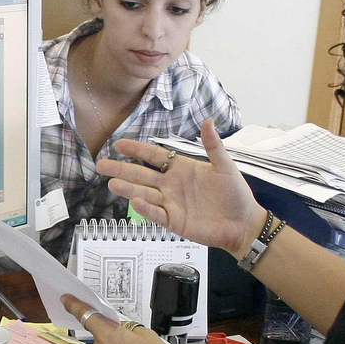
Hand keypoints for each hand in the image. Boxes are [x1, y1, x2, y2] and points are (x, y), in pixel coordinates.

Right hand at [99, 119, 269, 259]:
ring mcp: (171, 203)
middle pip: (142, 175)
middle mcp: (172, 185)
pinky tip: (135, 201)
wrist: (243, 223)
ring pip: (144, 194)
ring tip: (111, 182)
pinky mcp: (174, 221)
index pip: (154, 157)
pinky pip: (157, 214)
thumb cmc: (236, 194)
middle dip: (122, 169)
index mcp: (182, 169)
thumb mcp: (225, 166)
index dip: (137, 150)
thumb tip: (208, 120)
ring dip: (128, 188)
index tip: (119, 143)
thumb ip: (213, 146)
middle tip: (101, 164)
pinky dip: (146, 209)